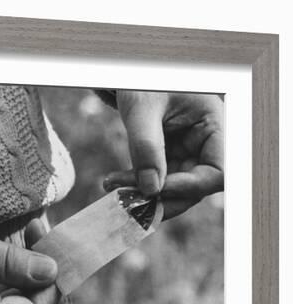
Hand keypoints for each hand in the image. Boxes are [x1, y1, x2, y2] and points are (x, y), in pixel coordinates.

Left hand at [103, 90, 223, 219]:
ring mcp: (187, 152)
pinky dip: (138, 186)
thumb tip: (150, 189)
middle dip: (161, 196)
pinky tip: (115, 182)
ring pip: (175, 189)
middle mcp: (205, 143)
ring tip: (113, 187)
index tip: (155, 189)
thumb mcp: (141, 110)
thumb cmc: (141, 82)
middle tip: (127, 198)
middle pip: (196, 187)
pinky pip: (159, 181)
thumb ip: (146, 147)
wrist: (129, 77)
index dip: (190, 187)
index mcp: (213, 124)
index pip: (217, 172)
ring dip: (145, 195)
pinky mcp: (169, 158)